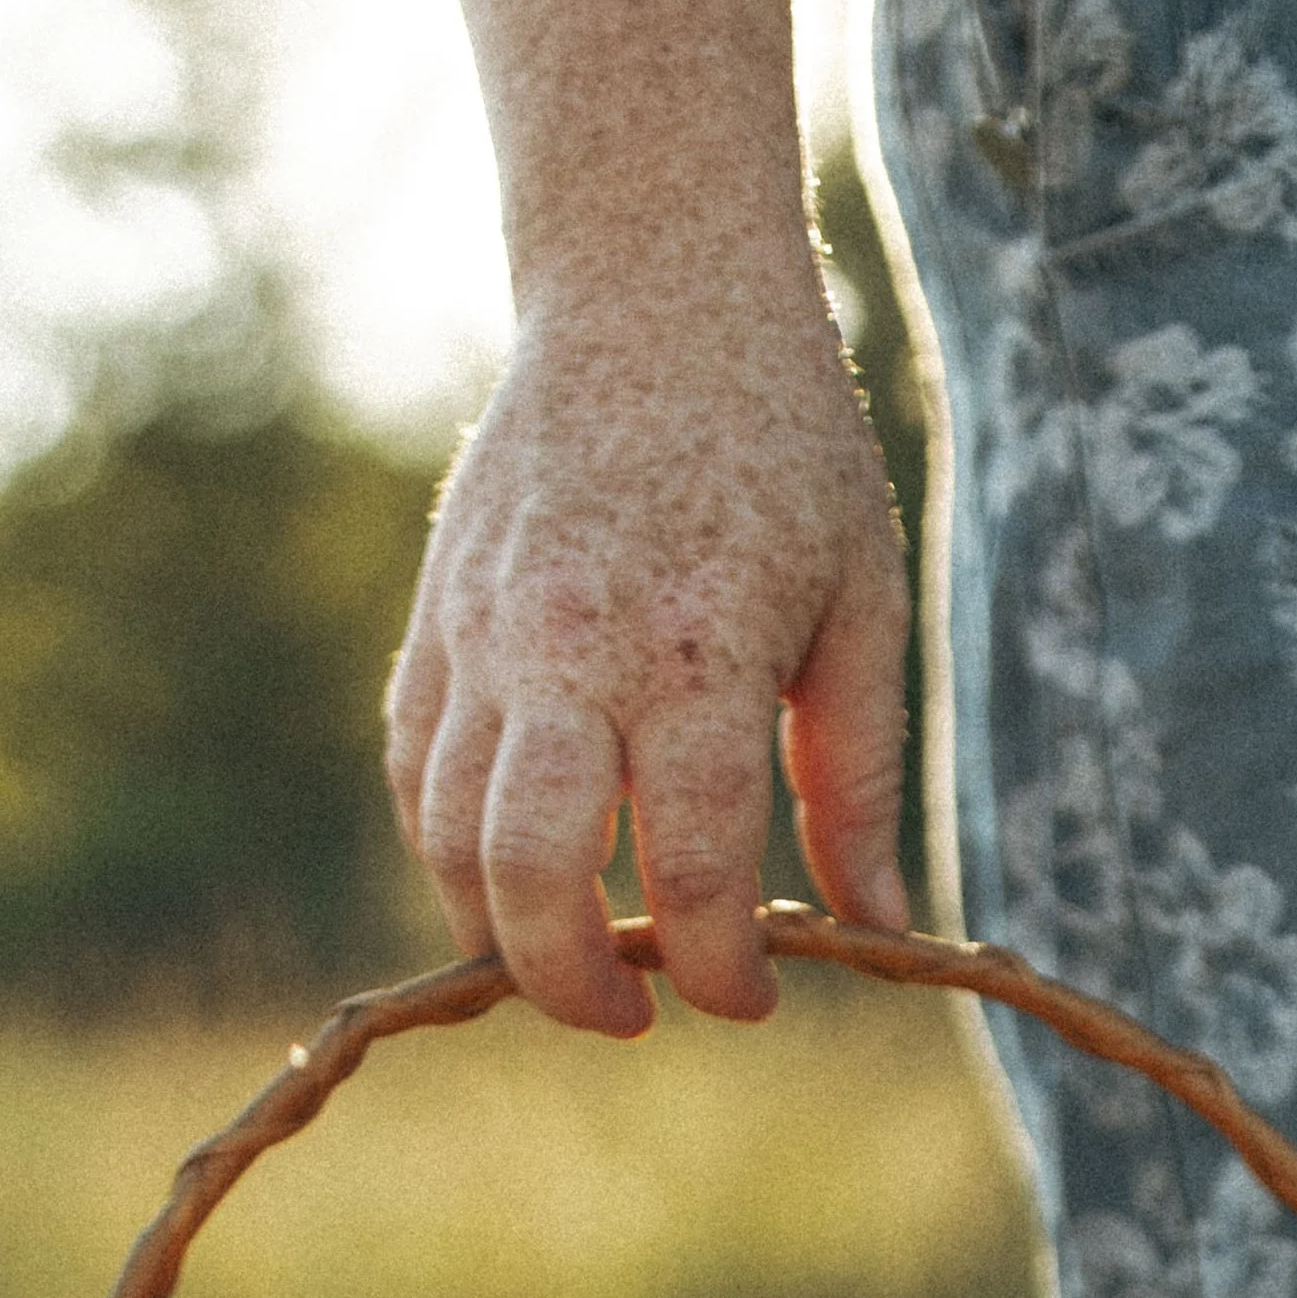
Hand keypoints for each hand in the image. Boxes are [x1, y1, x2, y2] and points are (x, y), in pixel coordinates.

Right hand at [385, 267, 910, 1037]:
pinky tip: (516, 873)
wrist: (649, 285)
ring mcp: (483, 633)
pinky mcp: (434, 619)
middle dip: (577, 983)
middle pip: (534, 875)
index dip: (720, 968)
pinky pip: (415, 774)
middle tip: (634, 1012)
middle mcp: (570, 648)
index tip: (752, 996)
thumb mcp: (861, 601)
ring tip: (573, 954)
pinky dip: (452, 849)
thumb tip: (881, 930)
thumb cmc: (783, 443)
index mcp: (696, 649)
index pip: (690, 864)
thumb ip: (858, 776)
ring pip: (450, 838)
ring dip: (503, 929)